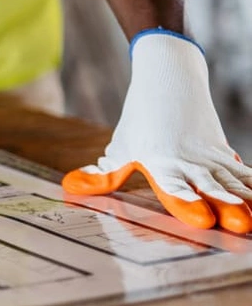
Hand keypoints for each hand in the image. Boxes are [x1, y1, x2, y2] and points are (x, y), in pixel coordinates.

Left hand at [62, 31, 251, 232]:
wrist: (169, 79)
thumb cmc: (139, 120)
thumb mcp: (120, 147)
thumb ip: (103, 174)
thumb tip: (70, 187)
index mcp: (158, 161)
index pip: (172, 186)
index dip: (184, 202)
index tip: (199, 219)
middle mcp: (186, 160)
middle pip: (208, 187)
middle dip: (223, 207)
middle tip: (237, 225)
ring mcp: (208, 156)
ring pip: (230, 181)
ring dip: (245, 200)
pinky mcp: (222, 151)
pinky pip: (242, 172)